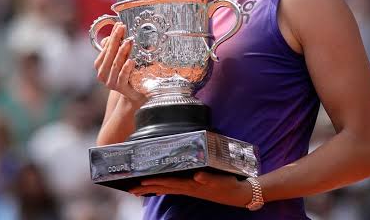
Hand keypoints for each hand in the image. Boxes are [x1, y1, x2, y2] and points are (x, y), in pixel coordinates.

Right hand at [94, 23, 144, 104]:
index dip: (112, 36)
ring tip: (129, 42)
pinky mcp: (119, 88)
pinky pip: (122, 77)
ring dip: (122, 52)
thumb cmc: (128, 74)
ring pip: (115, 64)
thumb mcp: (122, 59)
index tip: (119, 24)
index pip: (106, 47)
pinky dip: (126, 68)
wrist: (134, 94)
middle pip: (109, 54)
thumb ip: (116, 48)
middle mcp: (102, 73)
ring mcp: (109, 82)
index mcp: (100, 65)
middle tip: (123, 28)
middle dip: (116, 40)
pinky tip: (131, 61)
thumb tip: (112, 35)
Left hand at [129, 171, 251, 207]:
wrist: (238, 194)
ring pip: (167, 188)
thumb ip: (208, 178)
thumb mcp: (220, 181)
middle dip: (147, 188)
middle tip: (131, 189)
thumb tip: (197, 176)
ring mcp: (190, 188)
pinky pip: (175, 188)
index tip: (141, 181)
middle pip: (164, 187)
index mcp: (192, 185)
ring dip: (153, 188)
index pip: (170, 183)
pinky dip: (164, 188)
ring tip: (139, 189)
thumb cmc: (228, 185)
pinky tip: (159, 188)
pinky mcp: (194, 187)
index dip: (155, 182)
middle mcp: (188, 187)